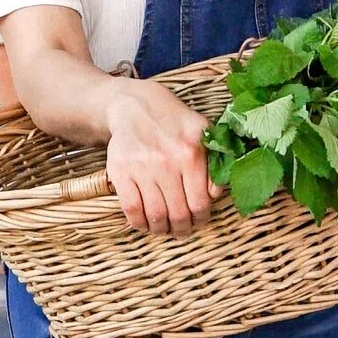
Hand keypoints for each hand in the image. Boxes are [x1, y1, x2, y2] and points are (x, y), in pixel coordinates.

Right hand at [103, 77, 226, 234]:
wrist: (135, 106)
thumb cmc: (174, 122)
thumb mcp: (203, 133)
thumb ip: (215, 162)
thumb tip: (217, 194)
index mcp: (191, 154)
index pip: (200, 203)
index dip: (201, 219)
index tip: (199, 221)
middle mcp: (167, 162)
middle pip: (178, 214)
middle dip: (182, 229)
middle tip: (182, 231)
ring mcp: (142, 168)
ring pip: (155, 215)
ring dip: (161, 229)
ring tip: (164, 229)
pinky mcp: (120, 171)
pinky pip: (131, 208)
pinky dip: (138, 223)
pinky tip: (144, 223)